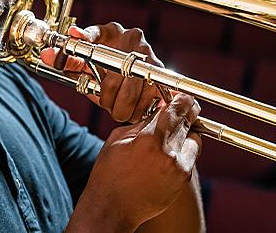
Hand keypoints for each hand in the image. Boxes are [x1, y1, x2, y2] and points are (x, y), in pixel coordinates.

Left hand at [40, 22, 165, 123]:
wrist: (134, 77)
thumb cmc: (104, 67)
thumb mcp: (84, 63)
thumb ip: (65, 60)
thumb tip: (46, 54)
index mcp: (110, 31)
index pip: (93, 33)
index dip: (83, 39)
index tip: (75, 41)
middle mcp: (132, 39)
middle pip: (114, 74)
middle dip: (107, 96)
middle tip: (105, 102)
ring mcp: (149, 55)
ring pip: (131, 90)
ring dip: (121, 106)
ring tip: (117, 107)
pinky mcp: (163, 74)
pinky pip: (148, 98)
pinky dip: (138, 110)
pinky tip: (132, 109)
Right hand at [74, 93, 201, 231]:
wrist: (113, 207)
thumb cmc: (109, 173)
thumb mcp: (118, 140)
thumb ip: (141, 124)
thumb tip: (157, 111)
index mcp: (149, 140)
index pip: (175, 111)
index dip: (181, 100)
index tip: (183, 96)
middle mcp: (168, 154)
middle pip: (188, 123)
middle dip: (184, 114)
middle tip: (181, 109)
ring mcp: (179, 168)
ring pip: (193, 140)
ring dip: (185, 134)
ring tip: (171, 134)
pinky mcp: (183, 179)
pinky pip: (190, 157)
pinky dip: (183, 150)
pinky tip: (168, 152)